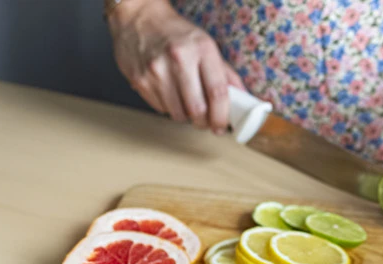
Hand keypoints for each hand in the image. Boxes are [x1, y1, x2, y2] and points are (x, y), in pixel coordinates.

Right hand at [108, 0, 244, 133]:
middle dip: (204, 122)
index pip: (217, 92)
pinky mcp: (140, 80)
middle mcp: (179, 58)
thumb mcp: (206, 45)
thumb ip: (226, 74)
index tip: (222, 126)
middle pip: (197, 109)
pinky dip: (169, 108)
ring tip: (186, 103)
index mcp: (202, 49)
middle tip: (206, 121)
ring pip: (178, 114)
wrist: (140, 18)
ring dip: (186, 116)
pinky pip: (161, 109)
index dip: (222, 116)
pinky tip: (169, 93)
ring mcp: (156, 70)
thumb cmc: (177, 34)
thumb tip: (243, 101)